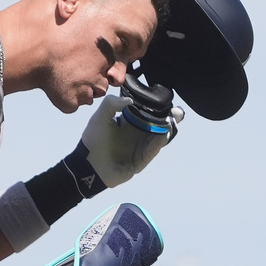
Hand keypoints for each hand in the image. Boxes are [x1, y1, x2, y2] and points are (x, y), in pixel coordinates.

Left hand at [62, 95, 183, 197]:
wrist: (87, 164)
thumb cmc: (92, 140)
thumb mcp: (100, 117)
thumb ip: (111, 104)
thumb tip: (130, 100)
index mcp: (129, 122)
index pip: (147, 113)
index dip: (157, 108)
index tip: (166, 101)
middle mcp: (137, 134)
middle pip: (157, 125)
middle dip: (169, 119)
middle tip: (177, 112)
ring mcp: (140, 148)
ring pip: (158, 138)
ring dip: (166, 131)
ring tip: (172, 122)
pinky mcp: (140, 161)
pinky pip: (151, 151)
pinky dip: (158, 143)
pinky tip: (164, 135)